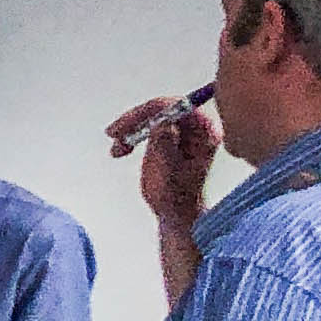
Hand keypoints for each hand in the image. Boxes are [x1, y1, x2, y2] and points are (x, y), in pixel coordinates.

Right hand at [107, 91, 218, 233]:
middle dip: (136, 120)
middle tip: (114, 132)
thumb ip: (166, 145)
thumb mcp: (169, 172)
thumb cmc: (176, 197)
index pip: (177, 107)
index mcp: (206, 132)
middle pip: (163, 108)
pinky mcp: (169, 136)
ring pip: (151, 115)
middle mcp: (197, 127)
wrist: (175, 212)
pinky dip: (131, 134)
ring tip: (116, 148)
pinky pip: (147, 125)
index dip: (150, 112)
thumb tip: (161, 121)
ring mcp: (183, 131)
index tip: (129, 124)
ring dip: (130, 128)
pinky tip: (121, 149)